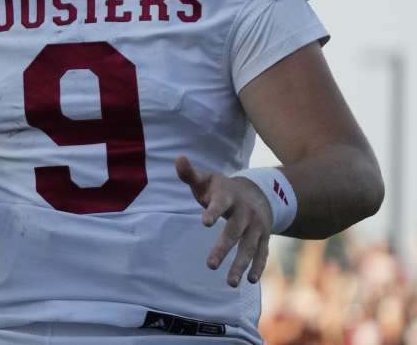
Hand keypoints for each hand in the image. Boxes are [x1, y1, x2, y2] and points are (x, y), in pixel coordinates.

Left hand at [176, 156, 272, 286]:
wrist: (258, 193)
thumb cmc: (221, 189)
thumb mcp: (207, 180)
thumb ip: (190, 173)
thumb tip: (177, 158)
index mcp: (229, 196)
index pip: (220, 203)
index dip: (212, 211)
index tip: (204, 222)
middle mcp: (245, 212)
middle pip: (234, 231)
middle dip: (223, 248)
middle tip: (209, 265)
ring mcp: (257, 226)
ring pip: (249, 247)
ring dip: (241, 265)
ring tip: (230, 283)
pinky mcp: (264, 238)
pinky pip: (262, 254)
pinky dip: (257, 267)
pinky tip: (249, 281)